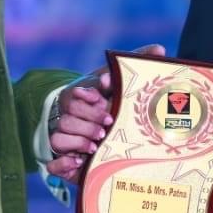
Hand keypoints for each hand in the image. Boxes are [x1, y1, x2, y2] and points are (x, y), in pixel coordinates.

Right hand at [46, 44, 165, 180]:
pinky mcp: (64, 162)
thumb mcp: (124, 85)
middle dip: (87, 122)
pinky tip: (78, 162)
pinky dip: (62, 164)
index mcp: (81, 98)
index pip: (74, 94)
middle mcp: (70, 117)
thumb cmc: (114, 104)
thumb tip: (160, 48)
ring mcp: (66, 140)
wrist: (106, 136)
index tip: (100, 98)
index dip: (85, 96)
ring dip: (77, 141)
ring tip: (95, 146)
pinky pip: (52, 164)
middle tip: (106, 128)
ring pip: (58, 138)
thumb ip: (139, 64)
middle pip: (67, 117)